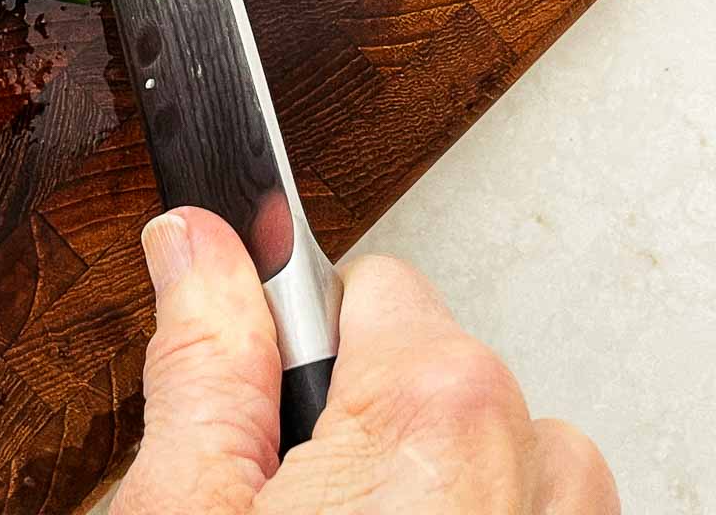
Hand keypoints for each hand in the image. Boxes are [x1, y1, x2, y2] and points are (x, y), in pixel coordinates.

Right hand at [115, 208, 619, 513]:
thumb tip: (192, 238)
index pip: (363, 283)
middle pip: (429, 363)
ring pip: (492, 445)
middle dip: (358, 416)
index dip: (292, 343)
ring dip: (427, 480)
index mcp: (436, 406)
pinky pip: (534, 506)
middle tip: (289, 505)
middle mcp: (534, 462)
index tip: (267, 384)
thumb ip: (201, 360)